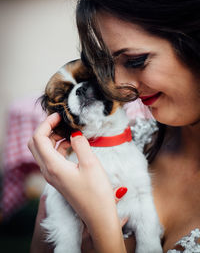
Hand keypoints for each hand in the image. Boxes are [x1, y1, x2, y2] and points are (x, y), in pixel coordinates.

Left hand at [28, 113, 125, 252]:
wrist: (99, 217)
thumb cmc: (97, 193)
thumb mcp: (91, 164)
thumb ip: (80, 145)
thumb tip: (74, 134)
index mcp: (53, 166)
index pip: (38, 138)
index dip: (46, 123)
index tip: (59, 115)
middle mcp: (48, 171)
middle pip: (35, 144)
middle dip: (45, 129)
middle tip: (61, 121)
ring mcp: (52, 176)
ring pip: (43, 151)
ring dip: (51, 138)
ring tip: (68, 130)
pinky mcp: (59, 178)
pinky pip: (51, 158)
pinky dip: (57, 147)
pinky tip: (71, 144)